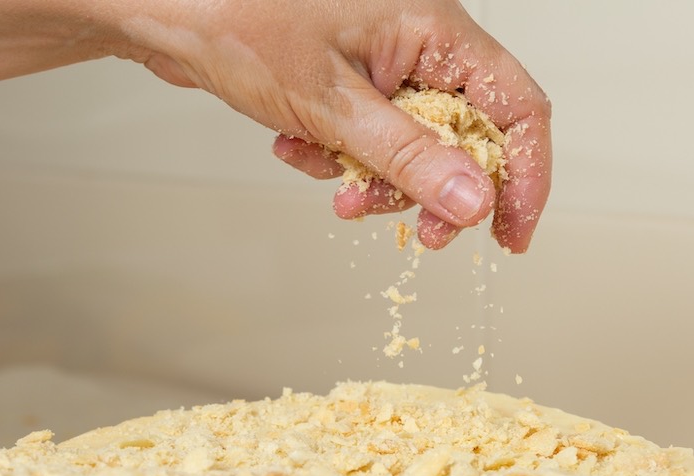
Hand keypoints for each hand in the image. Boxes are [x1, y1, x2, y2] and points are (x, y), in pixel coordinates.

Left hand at [121, 0, 550, 251]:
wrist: (168, 8)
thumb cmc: (240, 22)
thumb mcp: (332, 104)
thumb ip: (408, 157)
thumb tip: (473, 203)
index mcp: (435, 31)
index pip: (517, 108)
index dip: (524, 177)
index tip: (511, 235)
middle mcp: (420, 45)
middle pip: (468, 138)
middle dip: (437, 192)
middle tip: (420, 235)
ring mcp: (385, 64)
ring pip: (416, 149)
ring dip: (377, 181)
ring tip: (331, 183)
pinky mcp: (352, 82)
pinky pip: (372, 141)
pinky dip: (342, 159)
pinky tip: (298, 146)